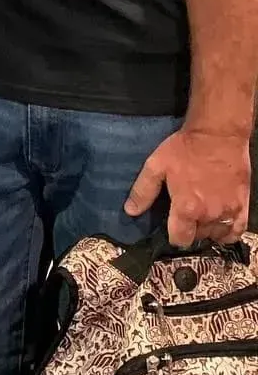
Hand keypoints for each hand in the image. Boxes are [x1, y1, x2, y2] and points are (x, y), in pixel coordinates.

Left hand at [126, 127, 250, 246]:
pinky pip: (238, 231)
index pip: (180, 239)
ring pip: (217, 235)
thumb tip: (131, 211)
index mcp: (187, 208)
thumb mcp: (156, 166)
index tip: (170, 228)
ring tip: (200, 217)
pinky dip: (228, 232)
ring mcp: (229, 212)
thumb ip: (143, 191)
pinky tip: (220, 224)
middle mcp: (210, 215)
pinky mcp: (243, 206)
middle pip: (198, 236)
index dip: (173, 236)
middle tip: (184, 216)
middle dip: (189, 230)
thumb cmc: (184, 149)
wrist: (217, 135)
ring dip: (207, 230)